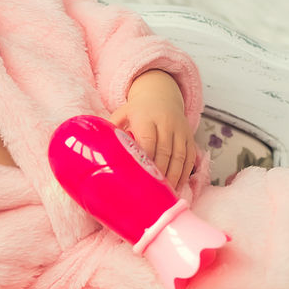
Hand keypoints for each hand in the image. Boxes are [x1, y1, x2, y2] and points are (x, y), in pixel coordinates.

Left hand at [108, 70, 196, 191]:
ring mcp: (180, 130)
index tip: (140, 177)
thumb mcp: (122, 114)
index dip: (145, 160)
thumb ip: (112, 129)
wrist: (161, 94)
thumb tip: (98, 152)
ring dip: (173, 177)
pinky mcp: (189, 136)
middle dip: (160, 173)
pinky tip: (177, 186)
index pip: (148, 140)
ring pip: (179, 156)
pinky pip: (190, 157)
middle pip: (165, 151)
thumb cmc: (138, 110)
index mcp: (146, 118)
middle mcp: (165, 123)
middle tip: (152, 192)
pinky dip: (184, 173)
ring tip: (166, 194)